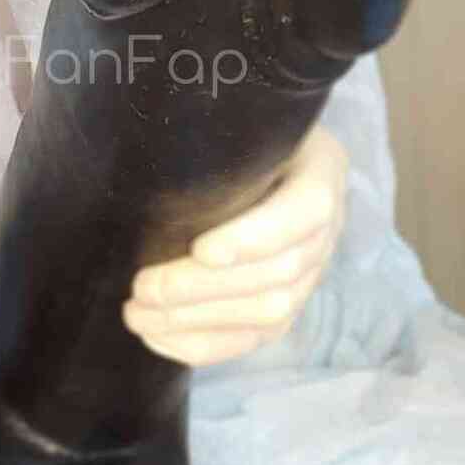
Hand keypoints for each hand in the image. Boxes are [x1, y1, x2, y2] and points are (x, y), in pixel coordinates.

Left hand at [122, 123, 348, 366]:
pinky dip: (203, 344)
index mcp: (322, 170)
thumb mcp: (240, 120)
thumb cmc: (241, 131)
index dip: (255, 237)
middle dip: (202, 289)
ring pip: (268, 312)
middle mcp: (326, 227)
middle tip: (142, 288)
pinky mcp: (289, 303)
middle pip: (278, 273)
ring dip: (196, 321)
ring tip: (138, 314)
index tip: (201, 250)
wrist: (267, 154)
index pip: (305, 211)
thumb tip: (146, 158)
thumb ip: (215, 136)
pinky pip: (255, 338)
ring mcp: (312, 271)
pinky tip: (158, 337)